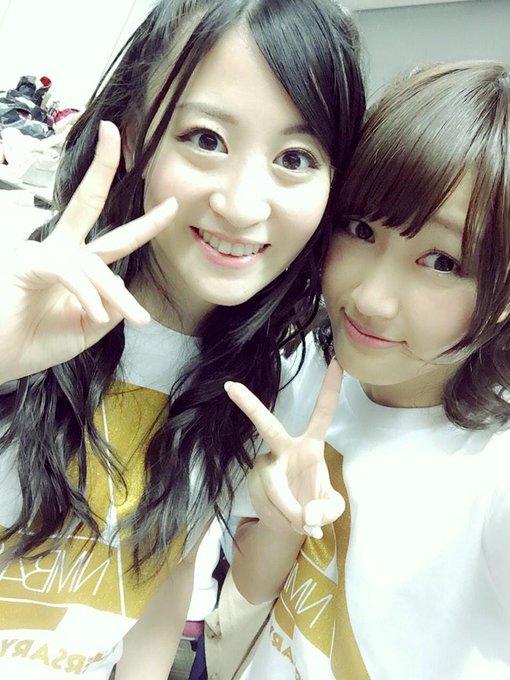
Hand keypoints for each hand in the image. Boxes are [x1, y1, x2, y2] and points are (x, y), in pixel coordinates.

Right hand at [0, 121, 177, 383]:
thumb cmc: (34, 341)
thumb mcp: (88, 328)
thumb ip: (111, 307)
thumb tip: (126, 291)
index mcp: (75, 264)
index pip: (114, 238)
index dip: (143, 222)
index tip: (170, 205)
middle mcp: (58, 251)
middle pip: (86, 202)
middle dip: (102, 167)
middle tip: (113, 132)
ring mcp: (39, 253)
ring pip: (93, 259)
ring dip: (117, 291)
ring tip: (136, 317)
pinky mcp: (26, 263)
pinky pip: (69, 271)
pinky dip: (87, 293)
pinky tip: (95, 313)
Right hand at [225, 359, 343, 536]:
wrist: (289, 524)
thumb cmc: (314, 506)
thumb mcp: (332, 509)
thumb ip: (328, 510)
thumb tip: (307, 515)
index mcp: (310, 446)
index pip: (322, 413)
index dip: (331, 388)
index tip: (338, 361)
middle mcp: (284, 448)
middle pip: (267, 425)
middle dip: (249, 405)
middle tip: (231, 386)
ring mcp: (265, 463)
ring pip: (275, 486)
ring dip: (290, 512)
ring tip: (301, 524)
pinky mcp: (253, 480)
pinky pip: (268, 502)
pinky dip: (281, 519)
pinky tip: (284, 522)